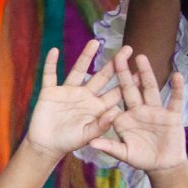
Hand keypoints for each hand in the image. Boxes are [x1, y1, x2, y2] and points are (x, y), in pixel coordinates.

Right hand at [24, 41, 122, 158]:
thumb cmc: (68, 142)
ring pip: (78, 70)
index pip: (116, 92)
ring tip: (94, 42)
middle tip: (128, 49)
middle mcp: (85, 96)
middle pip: (101, 76)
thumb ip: (101, 125)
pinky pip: (50, 75)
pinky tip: (54, 51)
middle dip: (114, 63)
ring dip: (85, 56)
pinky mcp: (50, 92)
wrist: (45, 146)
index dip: (128, 82)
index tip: (141, 71)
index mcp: (97, 106)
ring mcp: (68, 92)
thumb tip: (116, 111)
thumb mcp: (87, 136)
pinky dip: (51, 64)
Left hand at [88, 51, 187, 173]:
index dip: (108, 87)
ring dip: (147, 74)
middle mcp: (137, 110)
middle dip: (125, 71)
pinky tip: (177, 76)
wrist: (162, 164)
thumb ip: (109, 147)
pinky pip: (174, 100)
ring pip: (150, 89)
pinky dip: (176, 89)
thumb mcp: (123, 153)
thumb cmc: (140, 158)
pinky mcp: (171, 115)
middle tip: (120, 53)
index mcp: (123, 118)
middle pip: (130, 88)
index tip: (102, 71)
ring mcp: (154, 111)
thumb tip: (92, 143)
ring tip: (142, 58)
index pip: (114, 99)